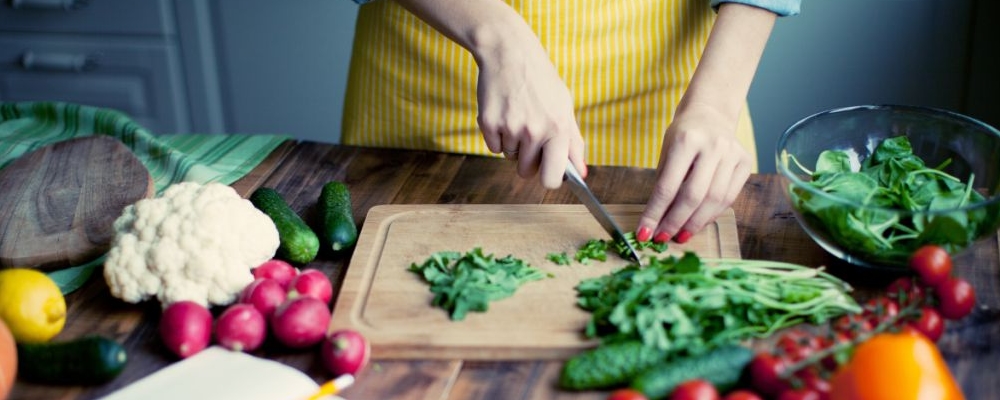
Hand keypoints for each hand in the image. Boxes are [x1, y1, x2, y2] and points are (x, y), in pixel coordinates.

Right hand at [474, 39, 585, 187]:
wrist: (509, 53)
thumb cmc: (541, 81)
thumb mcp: (565, 106)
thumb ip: (574, 142)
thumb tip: (581, 172)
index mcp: (559, 128)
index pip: (552, 178)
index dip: (548, 179)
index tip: (546, 172)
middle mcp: (535, 131)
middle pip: (526, 172)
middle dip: (527, 161)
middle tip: (529, 138)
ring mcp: (510, 128)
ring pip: (509, 157)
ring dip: (513, 144)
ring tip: (517, 116)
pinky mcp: (489, 124)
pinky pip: (493, 147)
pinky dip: (497, 136)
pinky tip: (504, 113)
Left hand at [637, 103, 751, 242]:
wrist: (710, 112)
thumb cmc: (683, 135)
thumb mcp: (666, 152)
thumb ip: (664, 183)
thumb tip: (656, 222)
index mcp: (686, 140)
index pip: (667, 186)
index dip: (655, 213)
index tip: (644, 232)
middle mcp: (713, 146)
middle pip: (694, 196)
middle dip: (675, 222)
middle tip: (663, 238)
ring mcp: (732, 154)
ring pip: (714, 200)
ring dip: (695, 223)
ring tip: (681, 235)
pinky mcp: (745, 162)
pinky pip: (729, 197)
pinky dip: (712, 214)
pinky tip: (699, 222)